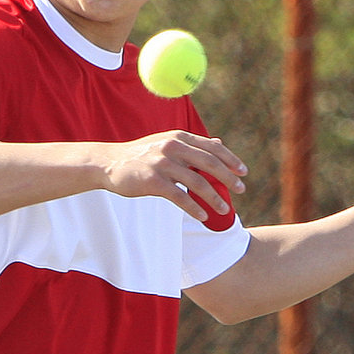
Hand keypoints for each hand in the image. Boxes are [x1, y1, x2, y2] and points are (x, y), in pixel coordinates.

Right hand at [100, 131, 247, 220]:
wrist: (110, 163)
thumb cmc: (143, 155)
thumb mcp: (168, 143)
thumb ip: (193, 144)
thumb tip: (219, 143)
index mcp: (179, 137)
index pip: (212, 147)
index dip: (230, 159)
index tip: (243, 172)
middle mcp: (173, 147)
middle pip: (209, 163)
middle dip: (228, 178)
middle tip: (241, 190)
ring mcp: (163, 163)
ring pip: (197, 182)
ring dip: (214, 197)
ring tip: (224, 209)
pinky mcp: (153, 181)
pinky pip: (180, 196)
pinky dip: (194, 207)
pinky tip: (203, 216)